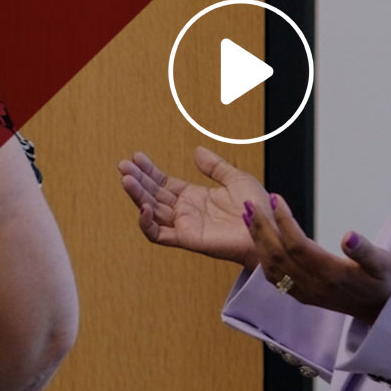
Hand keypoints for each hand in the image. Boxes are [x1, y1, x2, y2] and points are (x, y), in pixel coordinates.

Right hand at [117, 147, 266, 265]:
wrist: (267, 227)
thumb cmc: (256, 207)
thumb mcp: (235, 178)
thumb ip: (214, 166)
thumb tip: (196, 152)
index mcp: (194, 197)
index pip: (163, 183)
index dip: (149, 170)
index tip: (136, 156)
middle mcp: (186, 211)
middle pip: (153, 194)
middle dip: (137, 180)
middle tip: (123, 165)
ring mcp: (184, 225)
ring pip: (151, 211)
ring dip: (137, 195)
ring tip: (127, 179)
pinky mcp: (187, 238)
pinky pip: (159, 234)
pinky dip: (147, 223)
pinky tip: (143, 206)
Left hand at [247, 194, 390, 322]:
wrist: (385, 311)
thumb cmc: (386, 282)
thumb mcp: (384, 264)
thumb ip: (366, 251)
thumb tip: (349, 236)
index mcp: (331, 275)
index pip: (297, 245)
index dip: (283, 221)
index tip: (275, 198)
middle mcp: (313, 286)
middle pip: (277, 255)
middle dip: (261, 228)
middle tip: (249, 203)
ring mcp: (305, 292)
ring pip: (271, 267)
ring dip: (257, 241)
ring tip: (248, 217)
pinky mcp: (303, 295)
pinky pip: (275, 278)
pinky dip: (262, 256)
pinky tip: (259, 241)